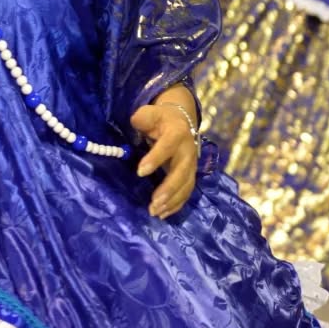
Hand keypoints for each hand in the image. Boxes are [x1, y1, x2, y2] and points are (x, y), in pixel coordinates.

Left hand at [132, 92, 199, 218]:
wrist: (181, 121)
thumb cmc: (160, 119)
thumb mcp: (150, 113)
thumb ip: (142, 118)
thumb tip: (136, 123)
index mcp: (177, 133)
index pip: (168, 146)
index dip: (155, 158)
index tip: (140, 172)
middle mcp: (188, 151)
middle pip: (182, 172)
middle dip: (169, 188)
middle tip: (154, 202)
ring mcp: (191, 165)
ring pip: (186, 186)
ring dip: (172, 201)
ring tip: (155, 212)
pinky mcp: (190, 176)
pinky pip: (186, 193)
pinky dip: (176, 205)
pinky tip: (163, 214)